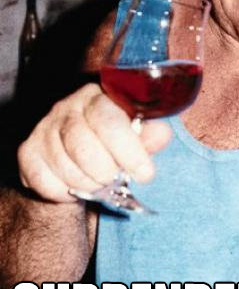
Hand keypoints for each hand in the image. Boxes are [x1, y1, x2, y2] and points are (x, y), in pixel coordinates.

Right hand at [18, 83, 171, 202]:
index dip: (129, 151)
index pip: (109, 122)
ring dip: (88, 184)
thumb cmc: (116, 139)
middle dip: (106, 172)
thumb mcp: (139, 132)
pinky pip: (44, 180)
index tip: (146, 174)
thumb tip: (161, 134)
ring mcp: (43, 128)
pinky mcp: (28, 151)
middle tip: (117, 180)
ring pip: (64, 166)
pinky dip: (64, 192)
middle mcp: (66, 107)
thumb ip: (151, 133)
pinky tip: (76, 186)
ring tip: (100, 183)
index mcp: (98, 96)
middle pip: (83, 146)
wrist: (82, 150)